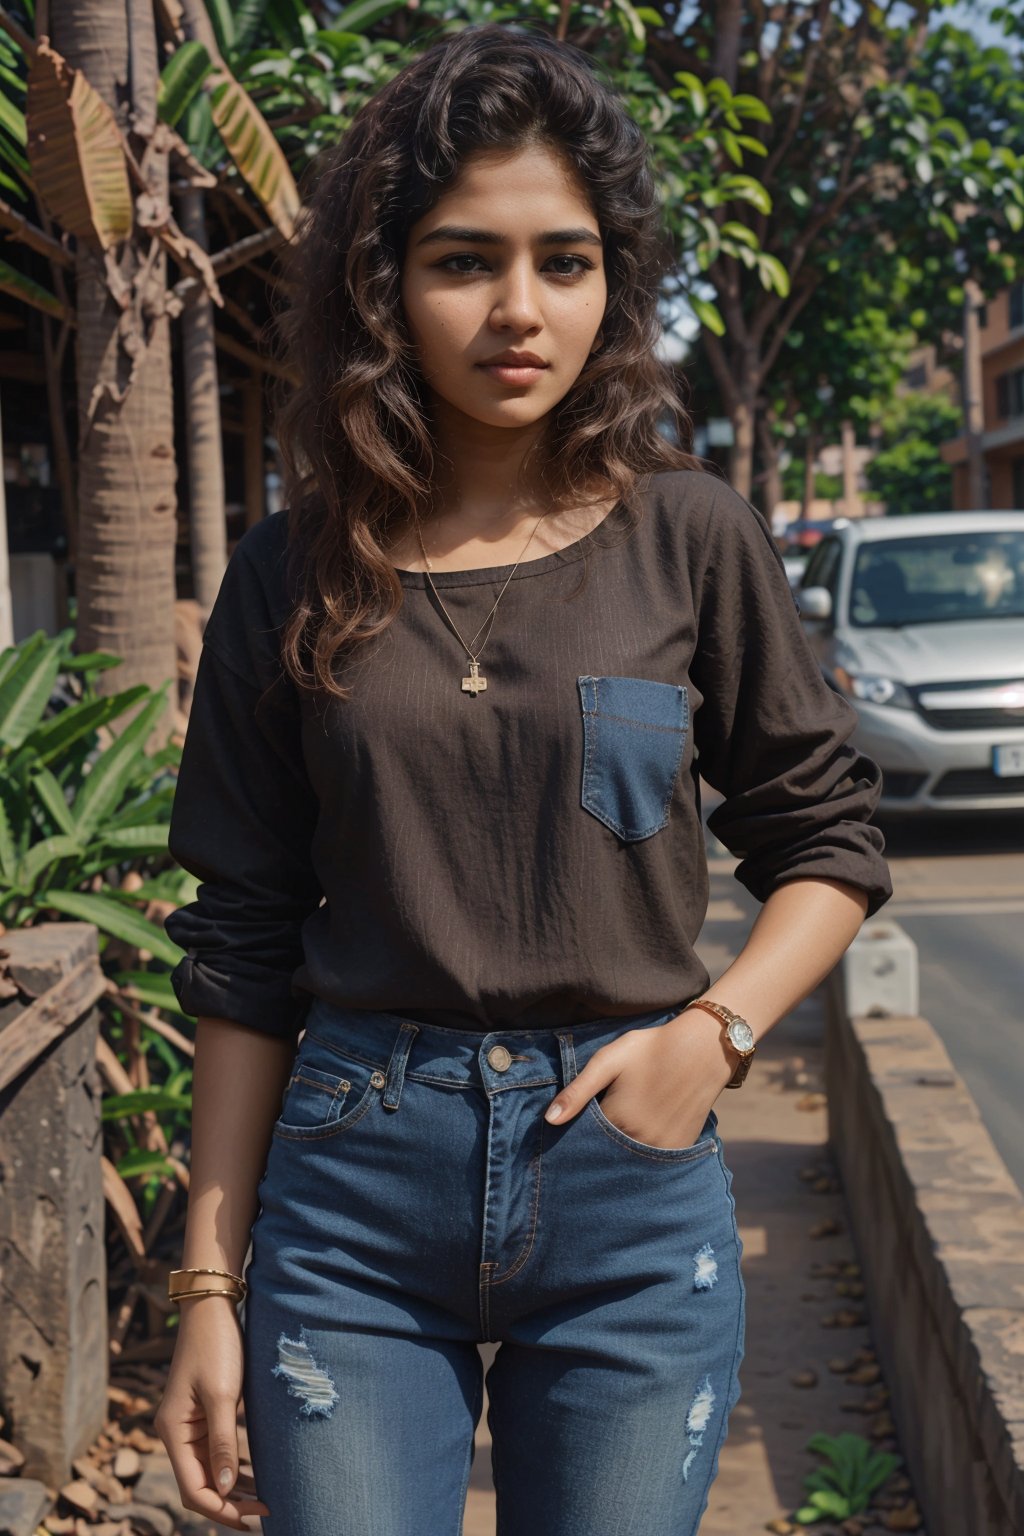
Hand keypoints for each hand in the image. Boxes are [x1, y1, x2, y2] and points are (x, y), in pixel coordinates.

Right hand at [154, 1295, 270, 1531]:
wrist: (212, 1307)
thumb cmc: (217, 1346)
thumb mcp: (223, 1394)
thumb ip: (224, 1443)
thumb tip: (226, 1489)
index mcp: (173, 1432)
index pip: (193, 1489)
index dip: (221, 1509)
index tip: (254, 1518)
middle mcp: (176, 1433)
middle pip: (198, 1485)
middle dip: (228, 1503)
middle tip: (264, 1512)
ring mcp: (188, 1424)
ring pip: (207, 1471)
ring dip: (231, 1488)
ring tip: (263, 1500)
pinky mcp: (201, 1414)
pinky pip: (213, 1452)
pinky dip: (231, 1467)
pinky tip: (252, 1474)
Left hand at [543, 1008, 734, 1149]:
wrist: (702, 1048)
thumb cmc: (650, 1050)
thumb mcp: (608, 1061)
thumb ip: (578, 1092)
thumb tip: (549, 1120)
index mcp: (617, 1121)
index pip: (585, 1140)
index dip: (578, 1130)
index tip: (578, 1121)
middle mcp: (640, 1142)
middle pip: (607, 1153)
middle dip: (598, 1145)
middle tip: (608, 1115)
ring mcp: (662, 1149)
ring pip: (629, 1159)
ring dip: (621, 1150)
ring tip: (626, 1121)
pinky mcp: (679, 1148)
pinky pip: (652, 1160)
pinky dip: (643, 1152)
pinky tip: (643, 1128)